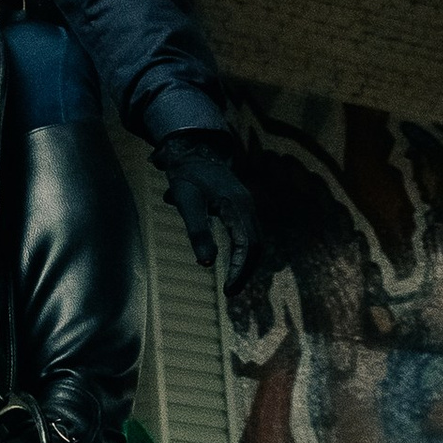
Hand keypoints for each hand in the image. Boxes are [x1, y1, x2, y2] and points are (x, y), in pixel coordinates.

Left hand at [153, 130, 264, 304]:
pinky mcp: (243, 207)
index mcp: (237, 206)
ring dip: (245, 263)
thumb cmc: (186, 177)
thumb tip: (206, 264)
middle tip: (231, 292)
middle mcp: (248, 206)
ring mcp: (248, 206)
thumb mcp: (187, 203)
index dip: (240, 270)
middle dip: (245, 270)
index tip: (228, 291)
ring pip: (255, 240)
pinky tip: (232, 263)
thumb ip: (198, 232)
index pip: (248, 245)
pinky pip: (249, 233)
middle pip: (256, 246)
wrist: (192, 151)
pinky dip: (244, 251)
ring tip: (232, 283)